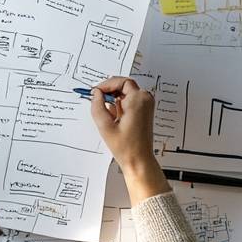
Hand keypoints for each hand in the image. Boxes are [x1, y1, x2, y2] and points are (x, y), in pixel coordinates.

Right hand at [89, 77, 169, 201]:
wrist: (138, 159)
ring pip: (126, 93)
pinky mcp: (144, 111)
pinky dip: (119, 105)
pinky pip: (129, 100)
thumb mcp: (105, 126)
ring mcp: (146, 105)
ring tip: (107, 114)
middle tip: (97, 99)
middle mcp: (145, 99)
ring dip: (114, 99)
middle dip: (109, 91)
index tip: (96, 91)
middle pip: (124, 85)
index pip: (121, 81)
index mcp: (138, 100)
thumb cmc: (126, 146)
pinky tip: (114, 118)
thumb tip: (96, 94)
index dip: (106, 84)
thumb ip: (97, 106)